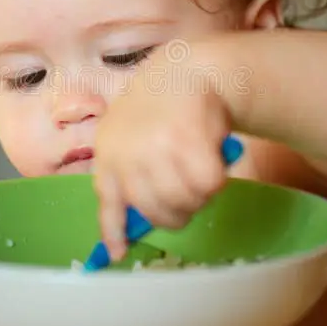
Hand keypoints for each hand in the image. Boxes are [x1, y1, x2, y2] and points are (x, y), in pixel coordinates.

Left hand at [92, 46, 232, 261]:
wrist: (185, 71)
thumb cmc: (158, 108)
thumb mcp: (129, 136)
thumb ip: (130, 173)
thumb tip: (134, 222)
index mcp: (109, 154)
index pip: (108, 204)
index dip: (114, 233)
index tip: (120, 254)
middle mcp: (128, 154)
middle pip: (157, 213)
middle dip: (178, 211)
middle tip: (188, 192)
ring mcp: (157, 148)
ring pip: (186, 201)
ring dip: (200, 193)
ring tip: (200, 168)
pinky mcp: (189, 141)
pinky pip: (210, 184)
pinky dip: (218, 178)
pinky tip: (214, 159)